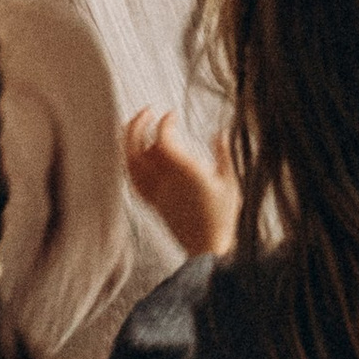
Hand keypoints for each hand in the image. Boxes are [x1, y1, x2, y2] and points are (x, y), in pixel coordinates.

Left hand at [123, 108, 239, 257]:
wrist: (207, 248)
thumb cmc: (222, 217)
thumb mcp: (230, 183)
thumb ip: (223, 154)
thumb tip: (219, 132)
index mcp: (185, 172)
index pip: (163, 140)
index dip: (164, 123)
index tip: (171, 115)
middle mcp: (165, 181)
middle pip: (138, 148)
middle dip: (138, 125)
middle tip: (145, 111)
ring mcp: (155, 192)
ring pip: (130, 163)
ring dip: (128, 141)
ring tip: (133, 126)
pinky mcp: (151, 203)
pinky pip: (132, 179)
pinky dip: (128, 163)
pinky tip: (132, 154)